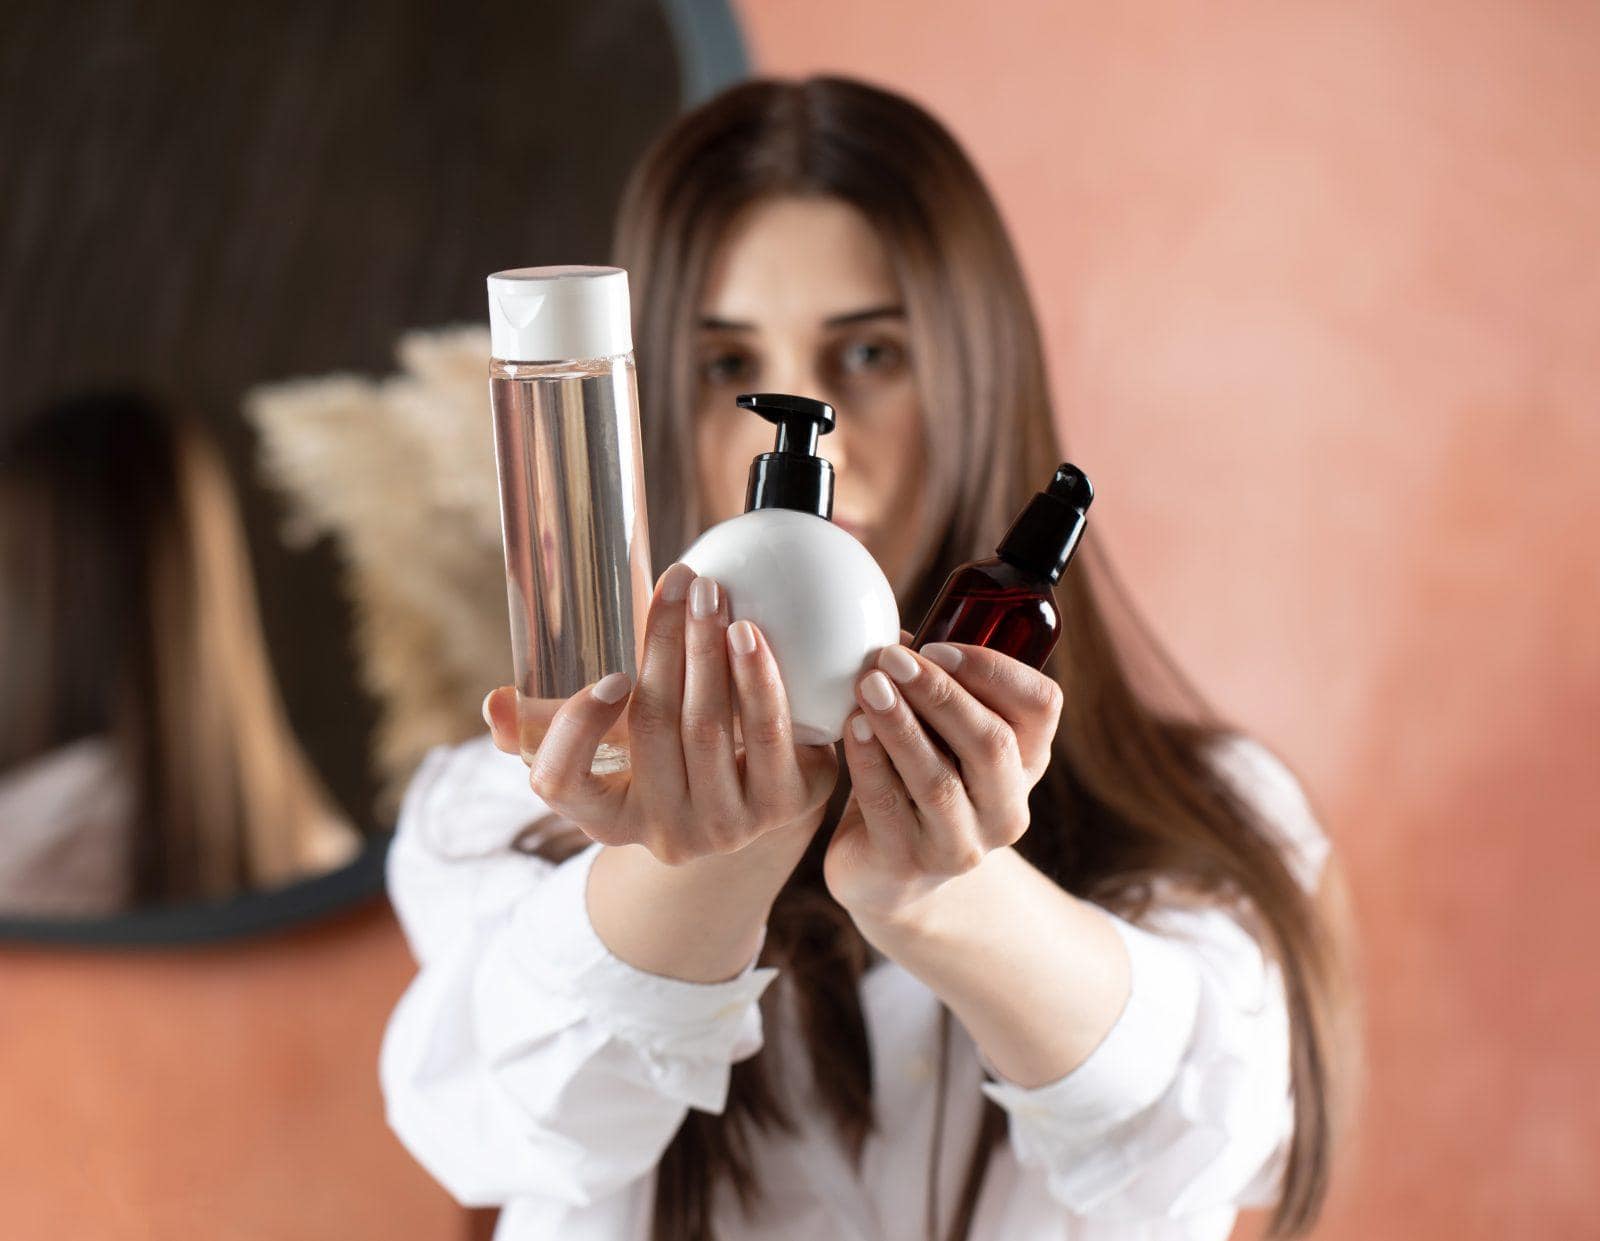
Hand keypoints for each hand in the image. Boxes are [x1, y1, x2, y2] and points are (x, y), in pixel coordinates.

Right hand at [484, 561, 837, 864]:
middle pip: (653, 729)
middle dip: (664, 644)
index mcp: (604, 818)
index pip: (560, 783)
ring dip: (708, 649)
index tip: (609, 674)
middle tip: (679, 580)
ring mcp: (724, 827)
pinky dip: (757, 678)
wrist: (757, 791)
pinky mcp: (782, 808)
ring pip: (708, 727)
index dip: (577, 728)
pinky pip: (767, 735)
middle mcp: (663, 834)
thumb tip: (495, 704)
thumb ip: (544, 728)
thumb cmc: (665, 756)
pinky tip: (750, 635)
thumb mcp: (606, 747)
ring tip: (711, 593)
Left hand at [823, 641, 1062, 925]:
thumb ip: (930, 688)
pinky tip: (851, 728)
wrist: (887, 871)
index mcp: (1026, 760)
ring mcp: (962, 843)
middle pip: (990, 743)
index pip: (1041, 705)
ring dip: (900, 725)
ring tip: (867, 686)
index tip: (936, 646)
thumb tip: (896, 641)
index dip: (993, 670)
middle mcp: (1006, 807)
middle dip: (939, 694)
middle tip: (891, 658)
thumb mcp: (938, 733)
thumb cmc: (912, 778)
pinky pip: (889, 805)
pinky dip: (869, 761)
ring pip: (938, 780)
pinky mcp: (909, 864)